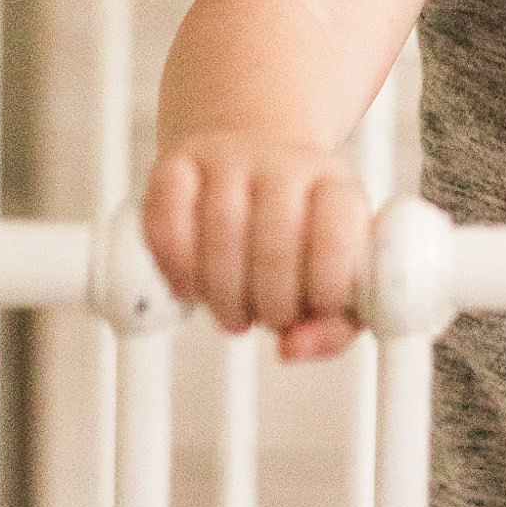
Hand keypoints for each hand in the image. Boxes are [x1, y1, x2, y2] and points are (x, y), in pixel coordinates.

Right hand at [143, 131, 371, 361]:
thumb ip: (332, 328)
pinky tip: (188, 288)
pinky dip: (174, 262)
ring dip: (224, 292)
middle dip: (270, 301)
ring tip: (232, 313)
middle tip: (265, 319)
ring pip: (222, 226)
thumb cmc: (299, 242)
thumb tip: (290, 349)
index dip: (325, 286)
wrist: (255, 169)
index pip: (337, 234)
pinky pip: (168, 209)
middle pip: (276, 239)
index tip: (314, 308)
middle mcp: (286, 163)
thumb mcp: (335, 281)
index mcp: (337, 187)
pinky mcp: (179, 161)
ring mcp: (230, 157)